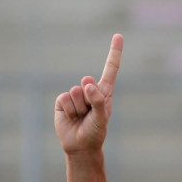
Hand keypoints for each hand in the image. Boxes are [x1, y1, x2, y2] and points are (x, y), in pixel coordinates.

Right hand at [54, 34, 122, 154]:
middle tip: (89, 113)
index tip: (119, 35)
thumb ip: (98, 101)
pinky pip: (65, 98)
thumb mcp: (102, 119)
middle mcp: (90, 90)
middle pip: (88, 82)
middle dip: (89, 98)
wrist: (80, 146)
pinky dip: (69, 109)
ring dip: (79, 107)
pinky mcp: (62, 100)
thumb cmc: (95, 132)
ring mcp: (75, 95)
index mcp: (104, 92)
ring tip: (81, 117)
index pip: (110, 69)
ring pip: (76, 91)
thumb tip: (88, 84)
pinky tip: (71, 117)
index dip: (114, 52)